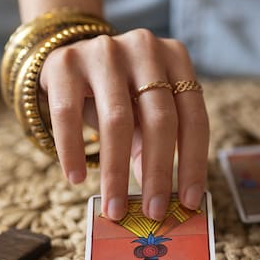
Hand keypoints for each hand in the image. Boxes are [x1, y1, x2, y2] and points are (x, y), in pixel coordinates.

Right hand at [39, 29, 209, 220]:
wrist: (68, 53)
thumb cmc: (119, 92)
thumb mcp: (144, 113)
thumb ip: (156, 146)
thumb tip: (162, 198)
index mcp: (177, 59)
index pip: (194, 117)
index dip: (193, 162)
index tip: (188, 202)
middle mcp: (145, 48)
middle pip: (160, 119)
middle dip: (158, 172)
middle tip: (153, 212)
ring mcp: (105, 50)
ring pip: (117, 119)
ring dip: (116, 171)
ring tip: (115, 205)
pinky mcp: (65, 61)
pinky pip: (68, 113)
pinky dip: (73, 150)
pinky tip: (76, 178)